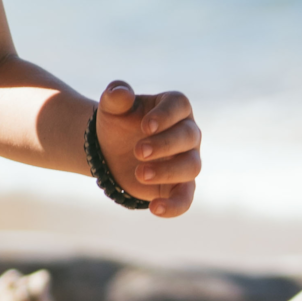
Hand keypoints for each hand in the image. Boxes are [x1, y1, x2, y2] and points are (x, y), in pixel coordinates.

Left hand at [94, 82, 201, 217]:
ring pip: (191, 166)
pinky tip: (155, 208)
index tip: (146, 126)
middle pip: (188, 136)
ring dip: (168, 171)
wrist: (109, 150)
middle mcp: (187, 132)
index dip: (165, 116)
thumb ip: (115, 96)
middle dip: (164, 144)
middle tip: (138, 151)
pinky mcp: (179, 185)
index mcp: (174, 107)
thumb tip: (121, 92)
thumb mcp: (111, 108)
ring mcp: (186, 159)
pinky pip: (186, 198)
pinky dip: (175, 206)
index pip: (179, 106)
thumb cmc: (118, 123)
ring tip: (139, 173)